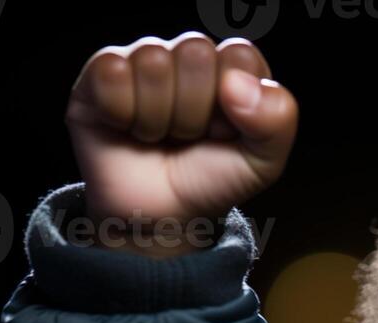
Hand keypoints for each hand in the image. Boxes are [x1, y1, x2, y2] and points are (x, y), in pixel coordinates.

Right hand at [65, 33, 297, 254]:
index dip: (235, 103)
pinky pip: (112, 72)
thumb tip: (236, 84)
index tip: (226, 133)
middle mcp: (187, 54)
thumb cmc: (210, 181)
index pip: (240, 54)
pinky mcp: (100, 74)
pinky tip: (127, 128)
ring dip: (159, 118)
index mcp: (232, 67)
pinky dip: (121, 112)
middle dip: (195, 111)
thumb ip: (277, 120)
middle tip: (189, 138)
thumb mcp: (263, 162)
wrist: (160, 217)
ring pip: (153, 62)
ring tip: (160, 137)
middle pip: (195, 51)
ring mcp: (143, 59)